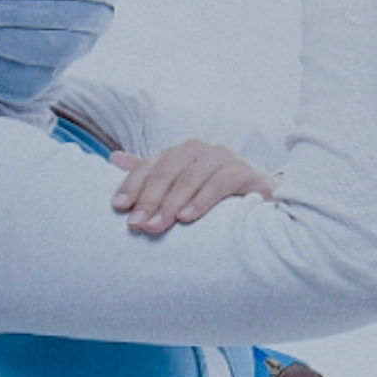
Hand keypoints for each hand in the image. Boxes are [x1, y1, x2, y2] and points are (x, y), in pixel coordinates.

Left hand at [108, 141, 274, 234]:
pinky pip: (219, 183)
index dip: (132, 185)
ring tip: (157, 226)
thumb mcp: (179, 188)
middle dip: (149, 199)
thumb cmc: (214, 198)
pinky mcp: (244, 171)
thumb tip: (113, 157)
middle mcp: (198, 151)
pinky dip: (201, 200)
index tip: (119, 208)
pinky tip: (187, 217)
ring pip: (190, 177)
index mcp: (179, 154)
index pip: (149, 166)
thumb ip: (150, 173)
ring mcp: (222, 158)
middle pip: (166, 171)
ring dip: (171, 203)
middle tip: (137, 224)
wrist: (263, 203)